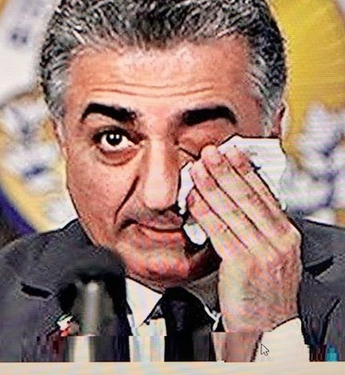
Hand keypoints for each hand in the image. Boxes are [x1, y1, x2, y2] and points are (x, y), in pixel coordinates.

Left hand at [188, 145, 301, 332]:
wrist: (267, 328)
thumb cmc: (264, 292)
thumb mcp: (271, 254)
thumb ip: (256, 228)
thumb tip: (232, 201)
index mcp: (286, 234)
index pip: (264, 194)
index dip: (245, 171)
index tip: (232, 152)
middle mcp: (278, 240)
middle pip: (248, 197)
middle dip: (226, 170)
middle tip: (211, 151)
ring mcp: (263, 252)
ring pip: (233, 210)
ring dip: (212, 186)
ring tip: (198, 168)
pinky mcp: (244, 264)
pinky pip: (220, 231)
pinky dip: (205, 212)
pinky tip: (194, 198)